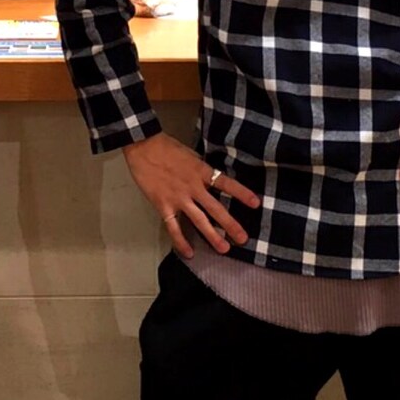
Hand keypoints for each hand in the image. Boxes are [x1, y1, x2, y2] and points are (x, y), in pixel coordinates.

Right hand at [123, 131, 259, 257]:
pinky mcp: (163, 205)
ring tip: (224, 249)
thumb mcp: (191, 155)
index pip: (225, 183)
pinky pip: (173, 227)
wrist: (143, 147)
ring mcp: (178, 198)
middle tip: (243, 239)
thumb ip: (201, 170)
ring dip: (212, 236)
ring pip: (198, 220)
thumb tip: (212, 179)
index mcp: (201, 171)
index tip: (255, 203)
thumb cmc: (167, 147)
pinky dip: (181, 241)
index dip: (241, 193)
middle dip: (230, 224)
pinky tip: (189, 253)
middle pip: (215, 208)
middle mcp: (193, 187)